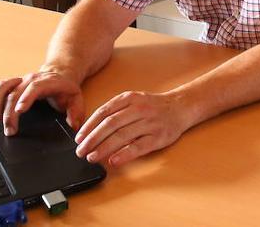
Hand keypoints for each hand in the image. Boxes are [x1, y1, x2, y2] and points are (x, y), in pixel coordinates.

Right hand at [0, 68, 85, 135]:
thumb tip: (73, 125)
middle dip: (9, 111)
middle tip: (9, 129)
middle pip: (15, 91)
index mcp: (47, 82)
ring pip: (2, 86)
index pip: (34, 87)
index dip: (25, 98)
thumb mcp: (76, 99)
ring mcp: (19, 81)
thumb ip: (76, 112)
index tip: (19, 111)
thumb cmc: (66, 90)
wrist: (60, 74)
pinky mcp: (12, 84)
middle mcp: (30, 80)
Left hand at [73, 90, 191, 166]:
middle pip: (110, 125)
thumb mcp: (134, 100)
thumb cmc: (153, 106)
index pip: (104, 112)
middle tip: (80, 150)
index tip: (79, 138)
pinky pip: (138, 146)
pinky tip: (113, 160)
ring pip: (122, 136)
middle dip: (92, 139)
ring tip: (92, 157)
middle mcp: (139, 109)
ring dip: (104, 148)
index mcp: (129, 98)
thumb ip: (115, 111)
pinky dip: (124, 154)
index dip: (89, 126)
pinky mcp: (158, 137)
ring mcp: (149, 123)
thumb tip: (91, 130)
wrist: (181, 107)